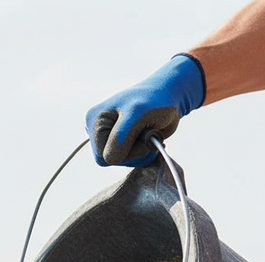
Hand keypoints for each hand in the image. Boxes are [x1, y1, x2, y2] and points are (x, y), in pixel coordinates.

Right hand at [85, 54, 204, 167]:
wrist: (169, 95)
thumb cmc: (154, 101)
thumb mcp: (137, 115)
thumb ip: (120, 136)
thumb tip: (109, 159)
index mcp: (95, 121)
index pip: (103, 157)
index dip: (125, 153)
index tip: (143, 138)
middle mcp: (97, 130)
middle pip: (111, 161)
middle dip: (134, 154)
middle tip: (148, 138)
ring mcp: (109, 136)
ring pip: (121, 162)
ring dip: (141, 154)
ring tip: (151, 137)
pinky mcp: (120, 141)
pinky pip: (128, 161)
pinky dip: (143, 155)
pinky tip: (150, 141)